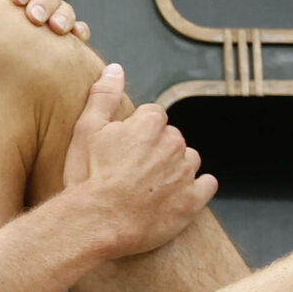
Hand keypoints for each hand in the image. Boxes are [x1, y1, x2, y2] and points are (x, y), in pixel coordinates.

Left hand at [0, 0, 87, 41]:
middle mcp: (33, 2)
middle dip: (45, 2)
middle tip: (36, 18)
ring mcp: (48, 19)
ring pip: (64, 9)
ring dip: (64, 16)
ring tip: (57, 28)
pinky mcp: (60, 40)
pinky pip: (76, 31)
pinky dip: (79, 31)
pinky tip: (77, 37)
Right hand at [62, 64, 215, 257]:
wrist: (96, 222)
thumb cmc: (88, 177)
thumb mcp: (86, 130)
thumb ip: (103, 96)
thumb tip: (114, 69)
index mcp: (151, 124)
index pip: (153, 116)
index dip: (137, 132)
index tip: (123, 149)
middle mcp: (174, 144)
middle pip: (171, 138)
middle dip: (156, 150)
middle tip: (132, 170)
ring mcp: (185, 173)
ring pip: (189, 160)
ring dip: (175, 168)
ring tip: (151, 185)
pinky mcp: (192, 201)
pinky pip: (206, 185)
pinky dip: (196, 188)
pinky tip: (176, 196)